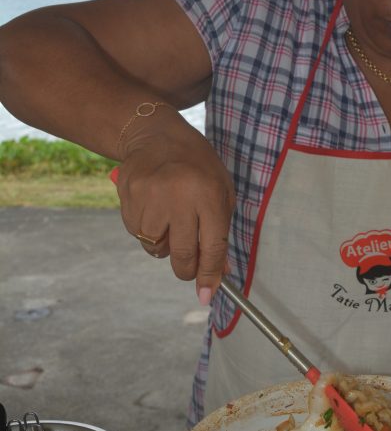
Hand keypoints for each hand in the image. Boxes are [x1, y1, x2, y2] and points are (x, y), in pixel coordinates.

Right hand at [114, 114, 235, 301]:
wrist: (155, 135)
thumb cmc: (197, 165)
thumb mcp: (220, 191)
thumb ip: (220, 231)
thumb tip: (219, 271)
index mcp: (208, 195)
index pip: (211, 247)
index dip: (209, 275)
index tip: (206, 295)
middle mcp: (179, 198)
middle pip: (182, 255)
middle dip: (187, 270)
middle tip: (189, 268)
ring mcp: (150, 198)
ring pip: (156, 248)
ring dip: (165, 245)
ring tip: (171, 219)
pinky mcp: (129, 199)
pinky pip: (138, 234)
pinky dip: (148, 230)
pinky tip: (154, 208)